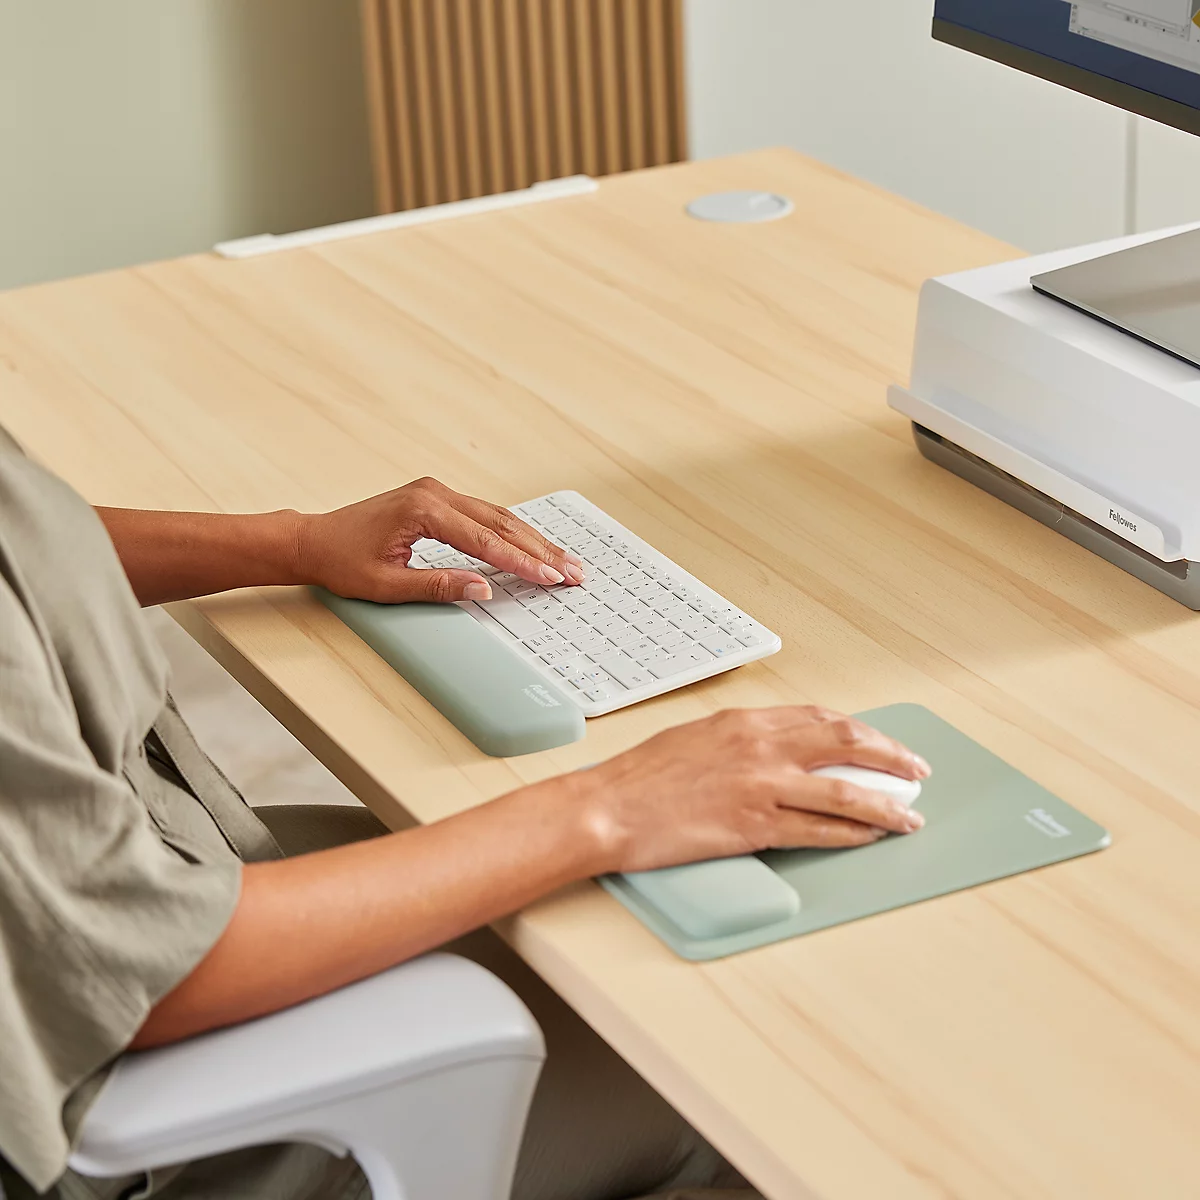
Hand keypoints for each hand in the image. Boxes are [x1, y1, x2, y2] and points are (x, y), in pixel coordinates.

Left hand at [296, 477, 584, 602]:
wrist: (313, 540)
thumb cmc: (342, 561)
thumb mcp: (386, 585)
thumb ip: (437, 586)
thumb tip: (482, 589)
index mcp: (423, 510)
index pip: (486, 540)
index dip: (522, 562)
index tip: (550, 577)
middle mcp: (435, 494)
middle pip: (502, 523)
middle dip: (541, 550)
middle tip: (574, 572)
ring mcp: (438, 492)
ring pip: (499, 516)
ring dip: (533, 540)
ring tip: (565, 561)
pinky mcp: (437, 498)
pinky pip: (485, 514)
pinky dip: (513, 532)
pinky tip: (534, 545)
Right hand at [569, 706, 930, 874]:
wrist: (609, 807)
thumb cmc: (640, 777)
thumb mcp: (694, 737)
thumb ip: (740, 740)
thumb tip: (777, 751)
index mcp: (744, 720)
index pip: (819, 718)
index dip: (859, 731)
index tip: (879, 743)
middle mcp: (759, 746)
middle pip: (844, 743)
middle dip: (890, 756)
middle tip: (914, 771)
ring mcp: (760, 785)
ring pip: (844, 791)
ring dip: (885, 804)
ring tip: (909, 815)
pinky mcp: (754, 825)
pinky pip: (819, 830)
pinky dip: (852, 833)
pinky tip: (870, 837)